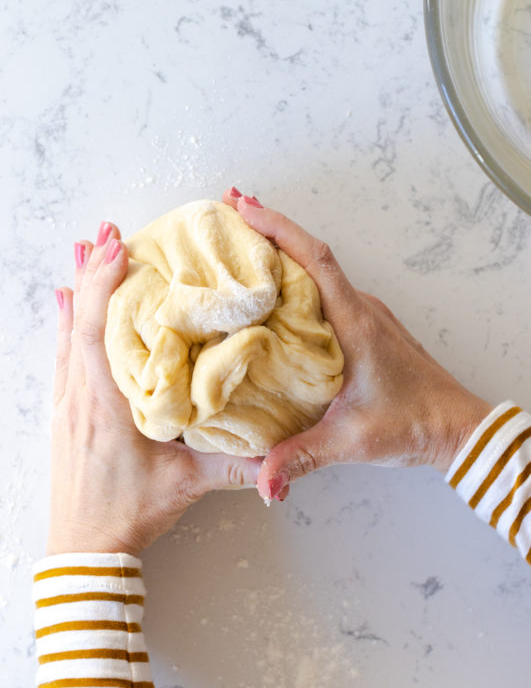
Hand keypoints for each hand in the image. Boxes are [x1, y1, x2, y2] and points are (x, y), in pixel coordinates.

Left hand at [48, 220, 261, 555]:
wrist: (84, 550)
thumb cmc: (129, 514)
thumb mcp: (187, 486)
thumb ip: (233, 465)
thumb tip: (277, 444)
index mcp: (107, 406)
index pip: (98, 332)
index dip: (104, 286)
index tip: (115, 247)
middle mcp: (80, 397)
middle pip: (78, 321)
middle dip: (92, 271)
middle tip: (105, 230)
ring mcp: (67, 405)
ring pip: (67, 335)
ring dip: (78, 290)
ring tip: (84, 249)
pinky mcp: (65, 415)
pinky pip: (62, 355)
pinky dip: (66, 323)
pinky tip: (64, 302)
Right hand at [222, 189, 491, 502]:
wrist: (459, 428)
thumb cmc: (417, 423)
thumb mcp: (352, 441)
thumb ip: (301, 458)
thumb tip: (261, 481)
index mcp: (355, 323)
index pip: (316, 260)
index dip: (279, 229)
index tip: (244, 207)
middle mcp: (360, 309)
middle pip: (311, 253)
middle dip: (269, 226)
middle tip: (228, 206)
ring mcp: (364, 315)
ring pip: (318, 269)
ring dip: (281, 249)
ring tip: (240, 239)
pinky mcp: (365, 328)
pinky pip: (325, 289)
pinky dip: (295, 275)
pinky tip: (272, 287)